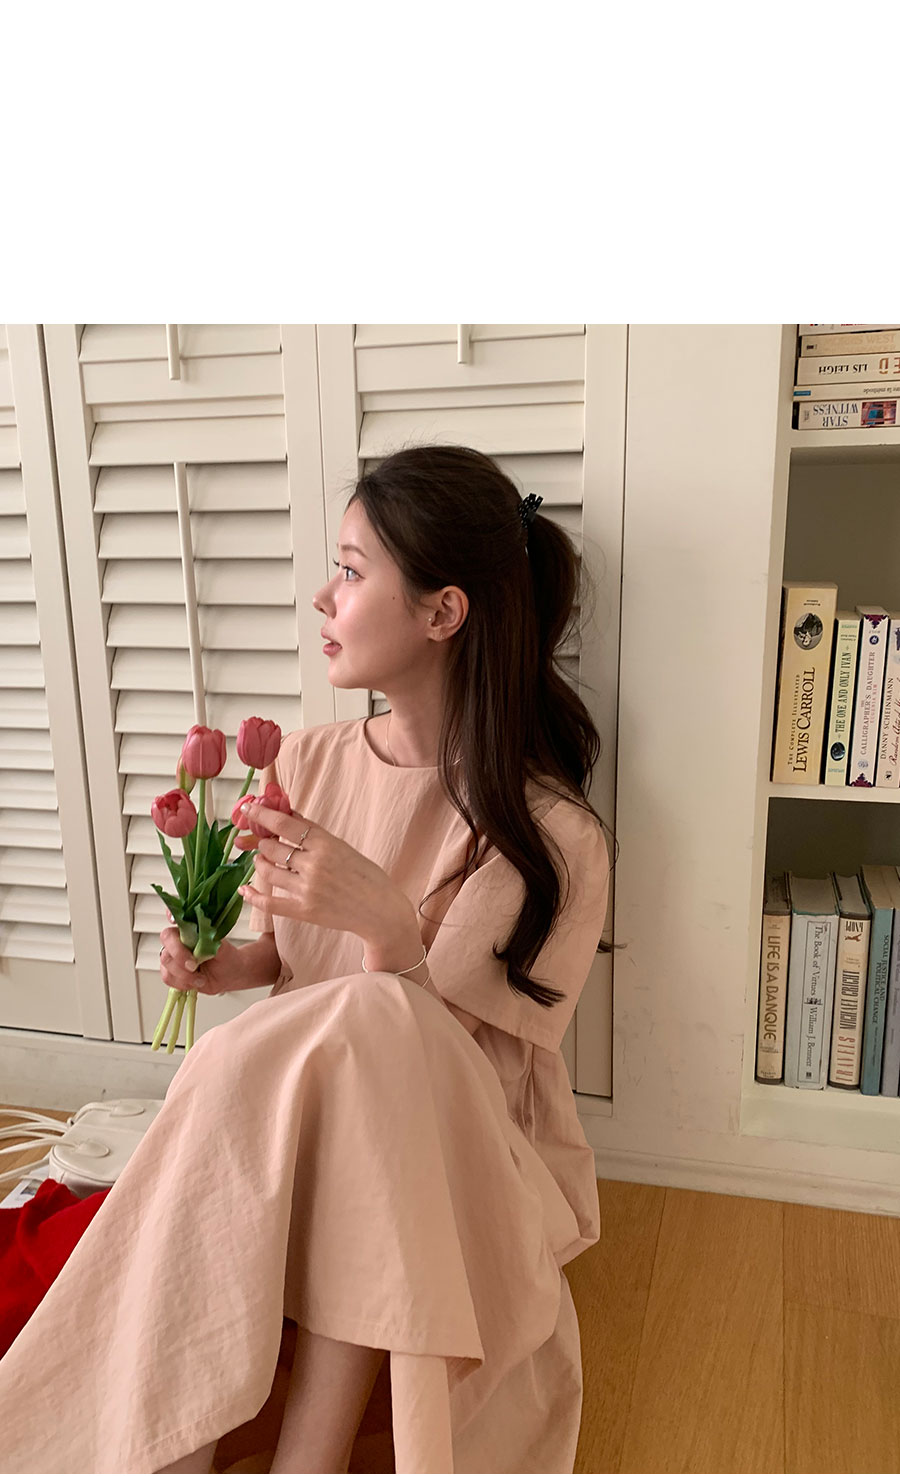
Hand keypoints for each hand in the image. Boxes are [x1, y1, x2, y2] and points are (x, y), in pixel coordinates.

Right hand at [158, 918, 246, 996]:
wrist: (228, 976)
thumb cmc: (226, 957)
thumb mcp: (224, 949)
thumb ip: (212, 942)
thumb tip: (205, 938)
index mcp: (192, 927)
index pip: (176, 914)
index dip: (171, 914)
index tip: (174, 919)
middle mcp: (180, 938)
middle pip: (167, 940)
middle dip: (179, 954)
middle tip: (193, 965)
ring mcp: (173, 955)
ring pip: (166, 962)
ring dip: (184, 974)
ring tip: (201, 977)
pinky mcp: (172, 971)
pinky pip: (168, 977)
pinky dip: (182, 982)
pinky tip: (195, 982)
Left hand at [234, 801, 415, 943]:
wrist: (380, 910)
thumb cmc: (365, 875)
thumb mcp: (342, 846)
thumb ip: (313, 832)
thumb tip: (286, 813)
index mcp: (325, 844)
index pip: (283, 824)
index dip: (261, 815)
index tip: (248, 809)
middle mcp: (314, 865)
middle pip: (271, 847)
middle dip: (261, 842)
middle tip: (261, 841)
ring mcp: (308, 889)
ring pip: (268, 871)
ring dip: (260, 863)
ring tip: (261, 860)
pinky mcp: (304, 911)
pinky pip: (270, 903)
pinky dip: (253, 895)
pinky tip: (244, 890)